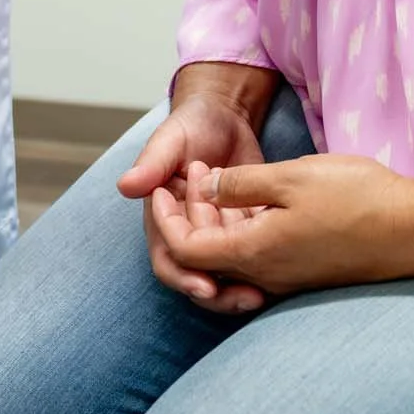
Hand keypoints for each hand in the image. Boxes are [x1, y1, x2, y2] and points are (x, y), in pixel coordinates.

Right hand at [119, 63, 279, 313]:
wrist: (225, 115)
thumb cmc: (191, 124)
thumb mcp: (171, 139)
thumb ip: (152, 164)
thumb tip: (126, 186)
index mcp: (163, 221)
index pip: (169, 261)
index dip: (185, 278)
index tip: (207, 287)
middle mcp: (189, 234)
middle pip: (200, 278)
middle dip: (222, 294)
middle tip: (249, 298)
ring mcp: (219, 234)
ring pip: (228, 273)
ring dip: (245, 284)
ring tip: (267, 293)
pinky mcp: (246, 229)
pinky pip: (254, 252)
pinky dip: (265, 260)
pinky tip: (287, 265)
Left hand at [153, 155, 413, 299]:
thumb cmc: (357, 199)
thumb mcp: (291, 177)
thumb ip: (241, 185)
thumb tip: (206, 188)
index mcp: (254, 252)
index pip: (185, 251)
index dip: (165, 218)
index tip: (163, 184)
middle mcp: (266, 274)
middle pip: (205, 256)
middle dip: (189, 214)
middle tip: (194, 172)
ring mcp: (288, 276)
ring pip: (233, 254)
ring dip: (219, 219)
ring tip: (221, 177)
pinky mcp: (308, 270)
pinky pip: (260, 255)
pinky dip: (246, 227)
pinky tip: (258, 198)